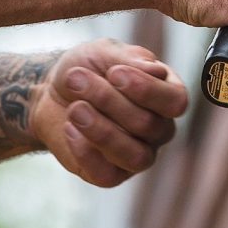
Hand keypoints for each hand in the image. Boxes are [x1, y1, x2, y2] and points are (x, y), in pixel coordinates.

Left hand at [31, 39, 187, 187]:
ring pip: (135, 156)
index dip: (147, 90)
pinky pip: (108, 175)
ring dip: (101, 131)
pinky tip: (70, 128)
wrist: (51, 90)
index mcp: (166, 95)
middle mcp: (158, 129)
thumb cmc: (87, 68)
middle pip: (148, 125)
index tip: (114, 72)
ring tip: (75, 108)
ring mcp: (137, 154)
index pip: (175, 102)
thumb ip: (131, 59)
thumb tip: (158, 72)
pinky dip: (86, 152)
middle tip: (76, 79)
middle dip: (108, 100)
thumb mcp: (105, 52)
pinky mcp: (111, 174)